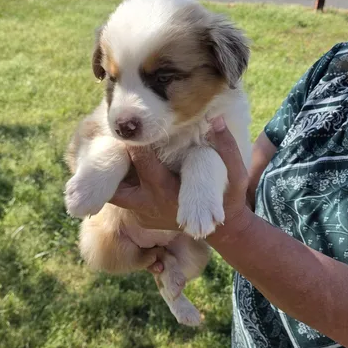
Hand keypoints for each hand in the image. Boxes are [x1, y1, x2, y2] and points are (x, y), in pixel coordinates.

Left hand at [109, 116, 253, 269]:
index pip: (143, 161)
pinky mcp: (139, 218)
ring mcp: (141, 214)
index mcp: (168, 192)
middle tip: (112, 137)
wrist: (220, 228)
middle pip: (116, 181)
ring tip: (111, 151)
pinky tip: (123, 165)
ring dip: (112, 174)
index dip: (136, 141)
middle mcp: (149, 205)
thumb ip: (227, 147)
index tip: (133, 124)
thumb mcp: (236, 175)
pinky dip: (120, 182)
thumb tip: (216, 118)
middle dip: (113, 159)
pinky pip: (122, 198)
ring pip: (113, 193)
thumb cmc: (228, 196)